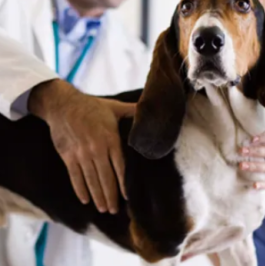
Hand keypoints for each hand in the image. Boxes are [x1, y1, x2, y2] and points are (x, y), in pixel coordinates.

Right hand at [28, 79, 134, 213]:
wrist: (63, 104)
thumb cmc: (92, 106)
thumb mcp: (115, 107)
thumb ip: (133, 112)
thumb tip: (150, 111)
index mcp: (110, 138)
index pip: (120, 166)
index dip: (124, 183)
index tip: (128, 197)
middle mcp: (96, 149)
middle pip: (106, 177)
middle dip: (111, 196)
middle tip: (115, 210)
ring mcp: (81, 154)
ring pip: (91, 180)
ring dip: (97, 196)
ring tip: (103, 209)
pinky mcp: (68, 156)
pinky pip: (75, 176)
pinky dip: (80, 189)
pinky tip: (85, 200)